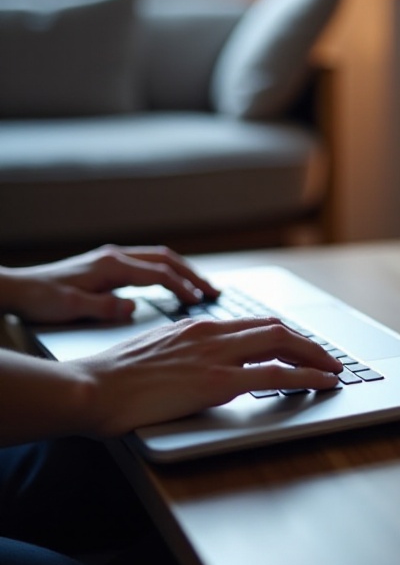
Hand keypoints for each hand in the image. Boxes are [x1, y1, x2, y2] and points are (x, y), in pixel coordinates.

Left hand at [0, 245, 220, 323]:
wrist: (16, 289)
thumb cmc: (41, 300)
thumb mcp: (72, 308)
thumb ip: (105, 307)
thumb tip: (133, 308)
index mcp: (111, 266)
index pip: (159, 274)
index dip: (183, 287)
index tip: (200, 300)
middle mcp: (115, 257)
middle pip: (166, 260)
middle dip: (192, 275)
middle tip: (214, 291)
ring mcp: (112, 258)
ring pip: (159, 258)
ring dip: (182, 271)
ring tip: (200, 287)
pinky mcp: (107, 264)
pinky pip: (147, 263)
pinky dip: (167, 272)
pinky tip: (171, 284)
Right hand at [72, 316, 343, 435]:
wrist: (88, 388)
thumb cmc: (109, 379)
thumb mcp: (152, 353)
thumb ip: (180, 353)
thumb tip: (195, 366)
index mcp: (196, 325)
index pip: (253, 324)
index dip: (283, 334)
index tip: (299, 345)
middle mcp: (212, 332)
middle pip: (276, 329)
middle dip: (307, 343)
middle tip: (327, 357)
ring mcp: (217, 354)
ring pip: (283, 344)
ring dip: (315, 356)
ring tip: (335, 369)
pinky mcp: (217, 381)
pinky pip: (276, 375)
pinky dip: (307, 376)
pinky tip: (323, 383)